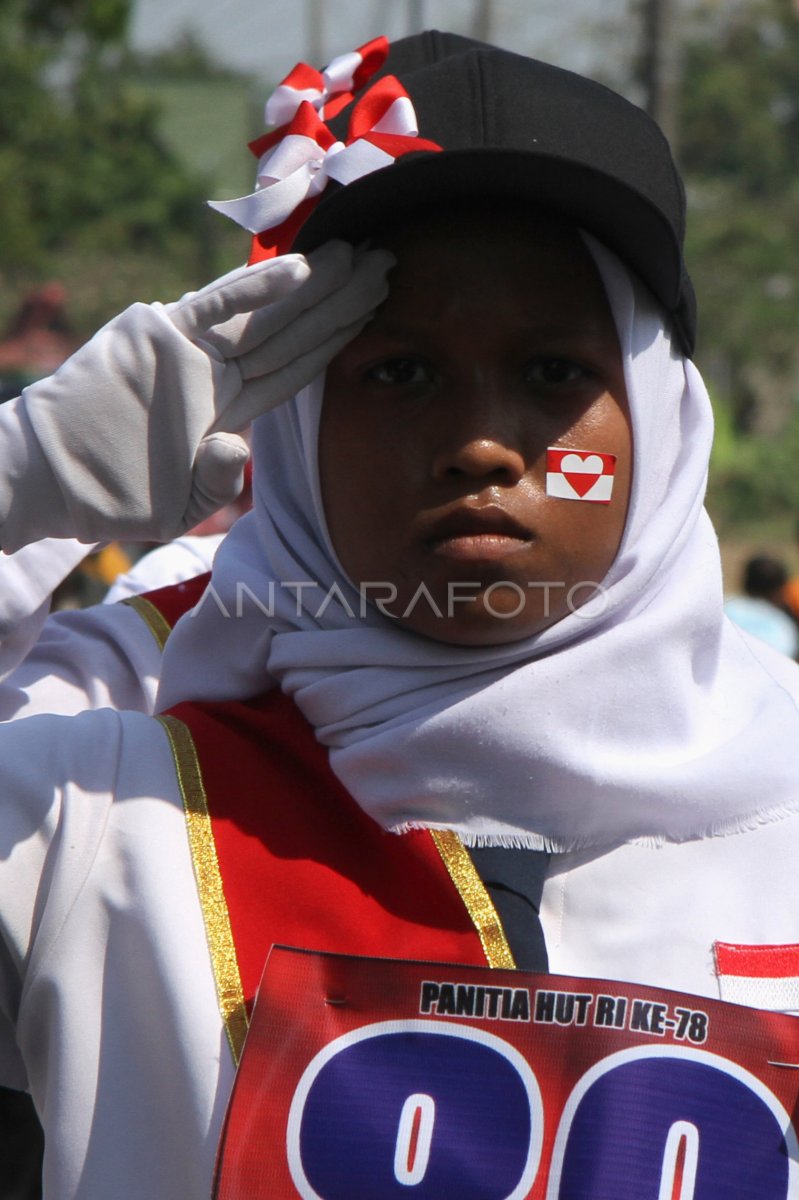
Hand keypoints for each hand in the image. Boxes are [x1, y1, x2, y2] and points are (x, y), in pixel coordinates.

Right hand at [0, 241, 391, 549]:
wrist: (45, 478)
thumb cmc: (109, 492)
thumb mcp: (179, 502)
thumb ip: (218, 477)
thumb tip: (240, 448)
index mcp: (225, 405)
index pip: (294, 367)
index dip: (336, 339)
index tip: (374, 312)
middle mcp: (215, 372)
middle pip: (292, 334)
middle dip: (342, 302)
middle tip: (388, 264)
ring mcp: (190, 351)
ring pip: (267, 317)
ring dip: (316, 289)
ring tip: (361, 258)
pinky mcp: (161, 336)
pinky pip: (217, 309)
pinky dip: (256, 289)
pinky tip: (300, 270)